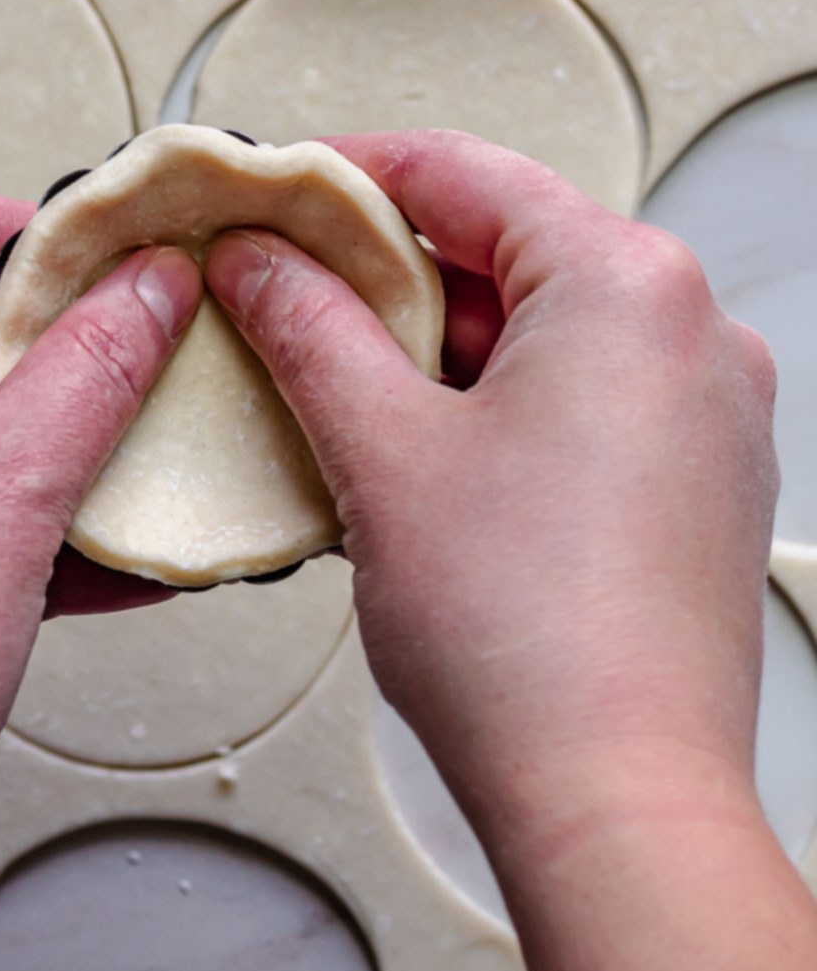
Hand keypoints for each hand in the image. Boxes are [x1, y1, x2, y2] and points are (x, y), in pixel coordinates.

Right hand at [204, 133, 816, 970]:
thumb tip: (262, 261)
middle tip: (284, 297)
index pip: (462, 171)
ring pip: (544, 327)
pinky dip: (497, 402)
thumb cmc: (528, 640)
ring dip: (436, 345)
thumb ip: (307, 325)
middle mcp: (690, 331)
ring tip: (339, 390)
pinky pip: (583, 396)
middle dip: (385, 272)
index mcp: (627, 284)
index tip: (273, 193)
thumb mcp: (379, 448)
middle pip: (508, 246)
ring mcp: (708, 408)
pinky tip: (421, 452)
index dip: (345, 175)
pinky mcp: (700, 478)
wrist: (617, 799)